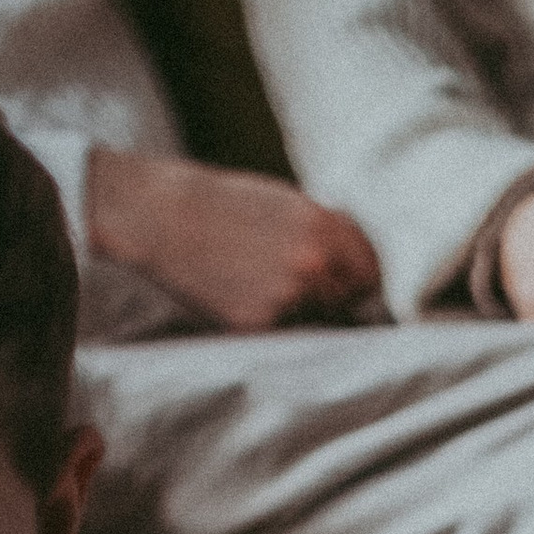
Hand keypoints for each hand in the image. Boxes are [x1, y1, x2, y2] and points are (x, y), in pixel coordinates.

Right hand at [86, 147, 380, 330]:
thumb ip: (325, 232)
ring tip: (260, 283)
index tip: (351, 286)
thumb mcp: (284, 201)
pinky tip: (240, 293)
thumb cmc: (223, 205)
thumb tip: (359, 267)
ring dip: (301, 310)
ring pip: (316, 319)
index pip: (370, 271)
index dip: (361, 280)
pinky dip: (269, 320)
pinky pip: (282, 332)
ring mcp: (287, 298)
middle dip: (332, 296)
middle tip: (296, 285)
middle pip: (348, 300)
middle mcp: (312, 265)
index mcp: (322, 227)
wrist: (163, 217)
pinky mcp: (259, 324)